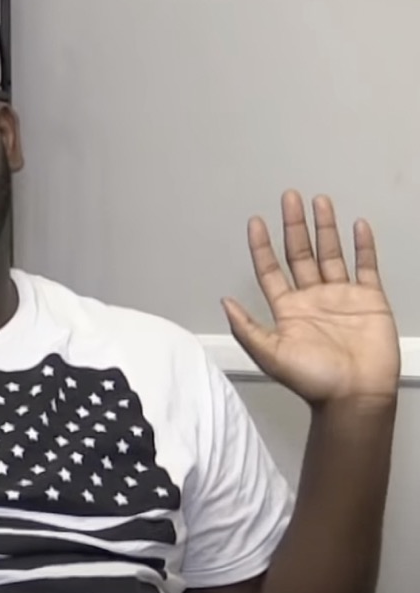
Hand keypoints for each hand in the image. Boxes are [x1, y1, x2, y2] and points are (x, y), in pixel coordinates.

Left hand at [222, 190, 399, 405]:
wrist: (354, 395)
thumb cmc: (312, 380)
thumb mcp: (270, 355)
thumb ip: (247, 327)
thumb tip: (223, 301)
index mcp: (287, 309)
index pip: (271, 270)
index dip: (262, 246)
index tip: (256, 222)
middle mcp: (312, 298)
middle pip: (300, 253)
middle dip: (294, 226)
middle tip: (289, 196)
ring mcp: (342, 296)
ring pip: (331, 254)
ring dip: (325, 228)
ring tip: (319, 201)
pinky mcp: (370, 299)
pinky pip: (366, 266)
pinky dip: (363, 246)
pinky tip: (357, 225)